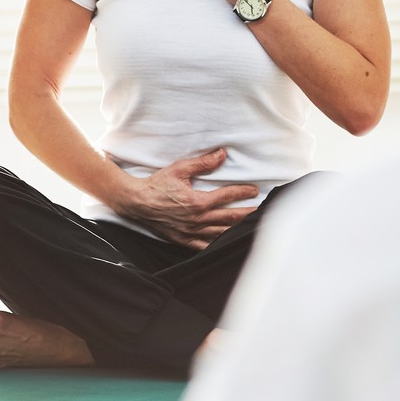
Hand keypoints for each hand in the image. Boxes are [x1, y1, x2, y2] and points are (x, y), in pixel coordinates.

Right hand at [111, 147, 258, 249]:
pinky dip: (218, 245)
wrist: (136, 202)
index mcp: (197, 201)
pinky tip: (227, 243)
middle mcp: (197, 219)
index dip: (243, 193)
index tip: (254, 190)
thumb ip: (203, 163)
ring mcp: (191, 232)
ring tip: (251, 227)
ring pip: (221, 233)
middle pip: (229, 217)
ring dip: (237, 230)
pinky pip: (205, 246)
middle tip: (262, 211)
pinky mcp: (183, 240)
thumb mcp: (179, 169)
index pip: (227, 196)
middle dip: (248, 214)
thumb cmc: (157, 184)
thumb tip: (222, 154)